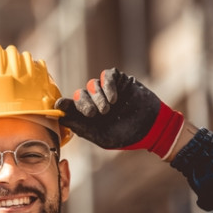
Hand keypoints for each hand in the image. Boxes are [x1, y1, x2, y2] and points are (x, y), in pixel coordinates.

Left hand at [55, 68, 184, 158]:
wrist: (153, 128)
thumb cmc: (126, 136)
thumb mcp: (101, 136)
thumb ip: (81, 127)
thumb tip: (61, 118)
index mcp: (88, 116)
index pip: (71, 106)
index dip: (63, 104)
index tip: (59, 105)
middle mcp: (95, 101)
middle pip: (79, 94)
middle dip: (83, 103)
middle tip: (92, 113)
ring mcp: (107, 90)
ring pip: (92, 84)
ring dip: (97, 97)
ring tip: (107, 109)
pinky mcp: (120, 81)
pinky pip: (107, 76)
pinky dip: (108, 85)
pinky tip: (113, 98)